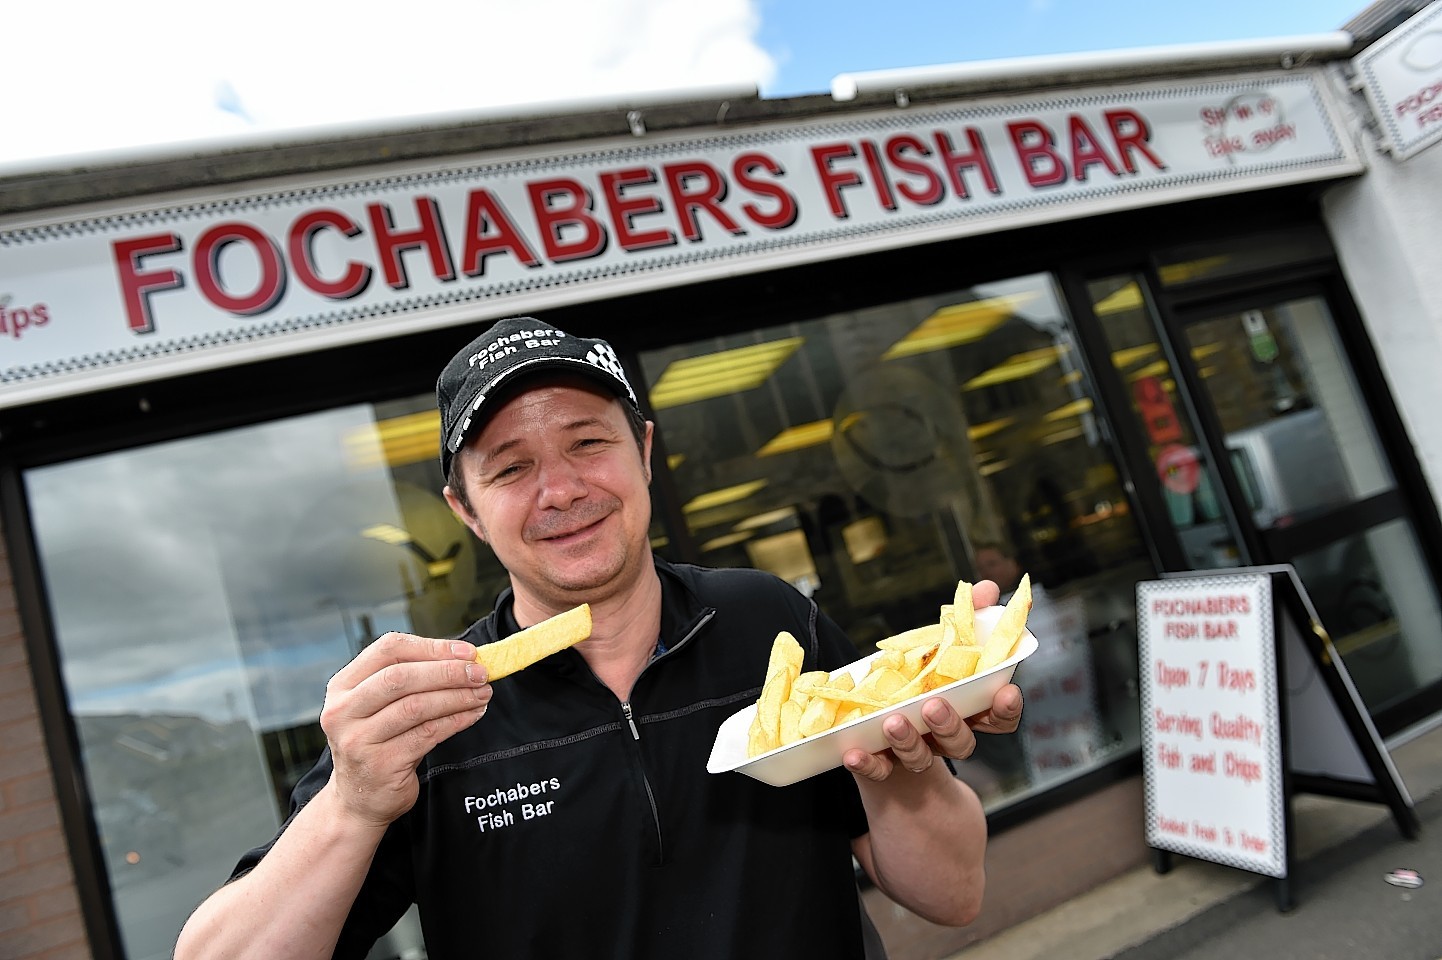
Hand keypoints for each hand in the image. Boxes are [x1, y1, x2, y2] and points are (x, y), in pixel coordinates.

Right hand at [319, 633, 491, 826]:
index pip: (388, 650)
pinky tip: (472, 714)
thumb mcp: (378, 706)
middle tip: (480, 673)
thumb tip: (463, 657)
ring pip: (416, 706)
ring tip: (482, 693)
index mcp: (342, 686)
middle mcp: (343, 710)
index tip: (466, 652)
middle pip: (401, 677)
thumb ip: (410, 679)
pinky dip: (456, 720)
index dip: (431, 647)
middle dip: (447, 672)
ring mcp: (359, 739)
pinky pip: (427, 734)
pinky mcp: (381, 763)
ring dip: (457, 696)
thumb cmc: (378, 743)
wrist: (359, 800)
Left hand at [843, 578, 1022, 781]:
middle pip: (961, 741)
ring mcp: (914, 752)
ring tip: (892, 721)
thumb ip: (967, 618)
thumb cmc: (921, 679)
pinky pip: (877, 769)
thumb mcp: (940, 645)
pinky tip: (853, 753)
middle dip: (950, 724)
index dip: (1007, 708)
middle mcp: (944, 736)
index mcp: (966, 710)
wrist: (882, 732)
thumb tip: (986, 588)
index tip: (1007, 691)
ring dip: (908, 741)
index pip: (999, 717)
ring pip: (920, 757)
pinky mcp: (881, 762)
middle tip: (935, 704)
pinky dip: (868, 763)